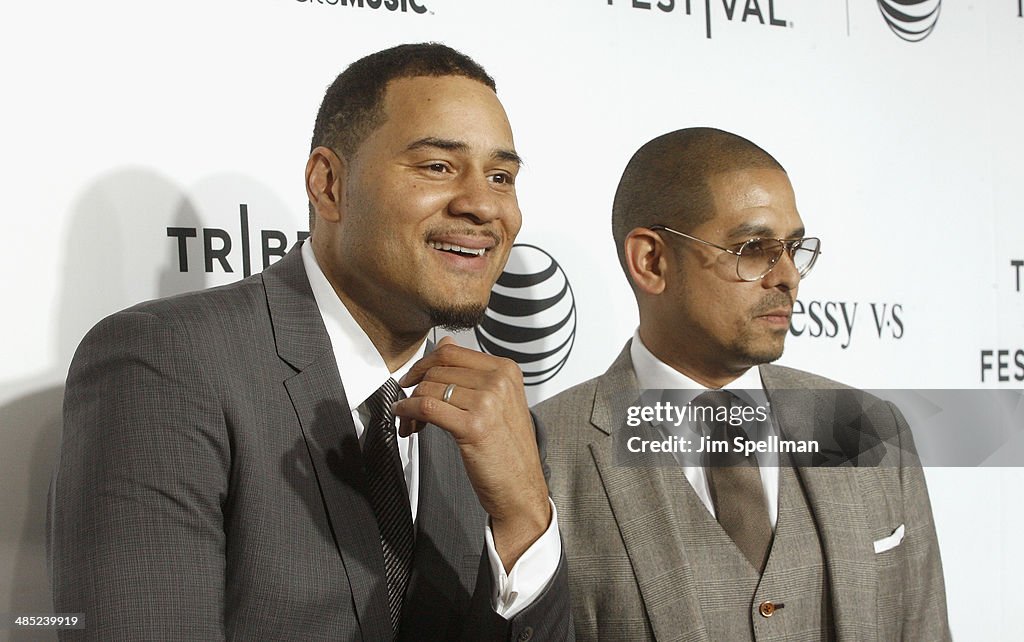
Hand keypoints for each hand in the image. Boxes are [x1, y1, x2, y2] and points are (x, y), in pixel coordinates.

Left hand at [395, 337, 550, 571]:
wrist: (521, 488)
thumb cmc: (508, 449)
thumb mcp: (497, 401)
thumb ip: (471, 371)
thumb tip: (445, 343)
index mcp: (506, 370)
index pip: (452, 352)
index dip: (423, 364)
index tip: (411, 378)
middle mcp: (499, 381)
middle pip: (437, 371)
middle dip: (414, 387)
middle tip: (407, 406)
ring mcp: (488, 402)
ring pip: (429, 389)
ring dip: (410, 405)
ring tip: (410, 422)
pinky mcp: (474, 426)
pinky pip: (427, 408)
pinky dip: (409, 412)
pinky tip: (406, 421)